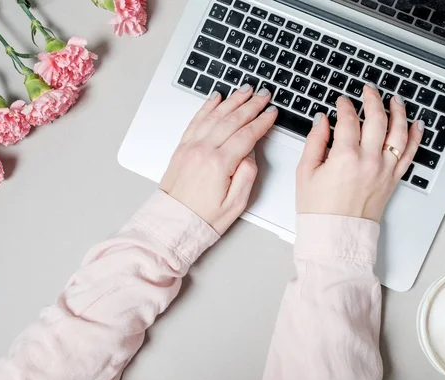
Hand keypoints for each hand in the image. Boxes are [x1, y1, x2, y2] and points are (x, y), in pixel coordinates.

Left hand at [160, 84, 276, 233]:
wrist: (173, 223)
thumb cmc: (203, 218)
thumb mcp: (236, 204)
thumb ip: (247, 175)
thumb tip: (250, 155)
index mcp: (219, 164)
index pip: (246, 135)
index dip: (261, 122)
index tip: (271, 113)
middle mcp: (203, 150)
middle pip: (232, 120)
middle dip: (251, 105)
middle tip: (264, 95)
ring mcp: (190, 147)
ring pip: (214, 115)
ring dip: (232, 101)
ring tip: (245, 90)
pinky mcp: (182, 148)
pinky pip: (196, 120)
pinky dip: (207, 107)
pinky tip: (216, 98)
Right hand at [296, 84, 423, 221]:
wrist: (336, 234)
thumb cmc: (319, 209)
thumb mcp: (306, 172)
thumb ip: (315, 141)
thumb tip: (321, 121)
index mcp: (345, 157)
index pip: (348, 119)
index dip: (344, 106)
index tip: (341, 102)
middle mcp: (369, 160)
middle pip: (377, 119)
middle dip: (372, 99)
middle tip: (368, 90)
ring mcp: (384, 169)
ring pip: (399, 132)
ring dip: (398, 111)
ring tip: (394, 99)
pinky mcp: (393, 179)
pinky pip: (410, 153)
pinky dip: (415, 136)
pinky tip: (416, 124)